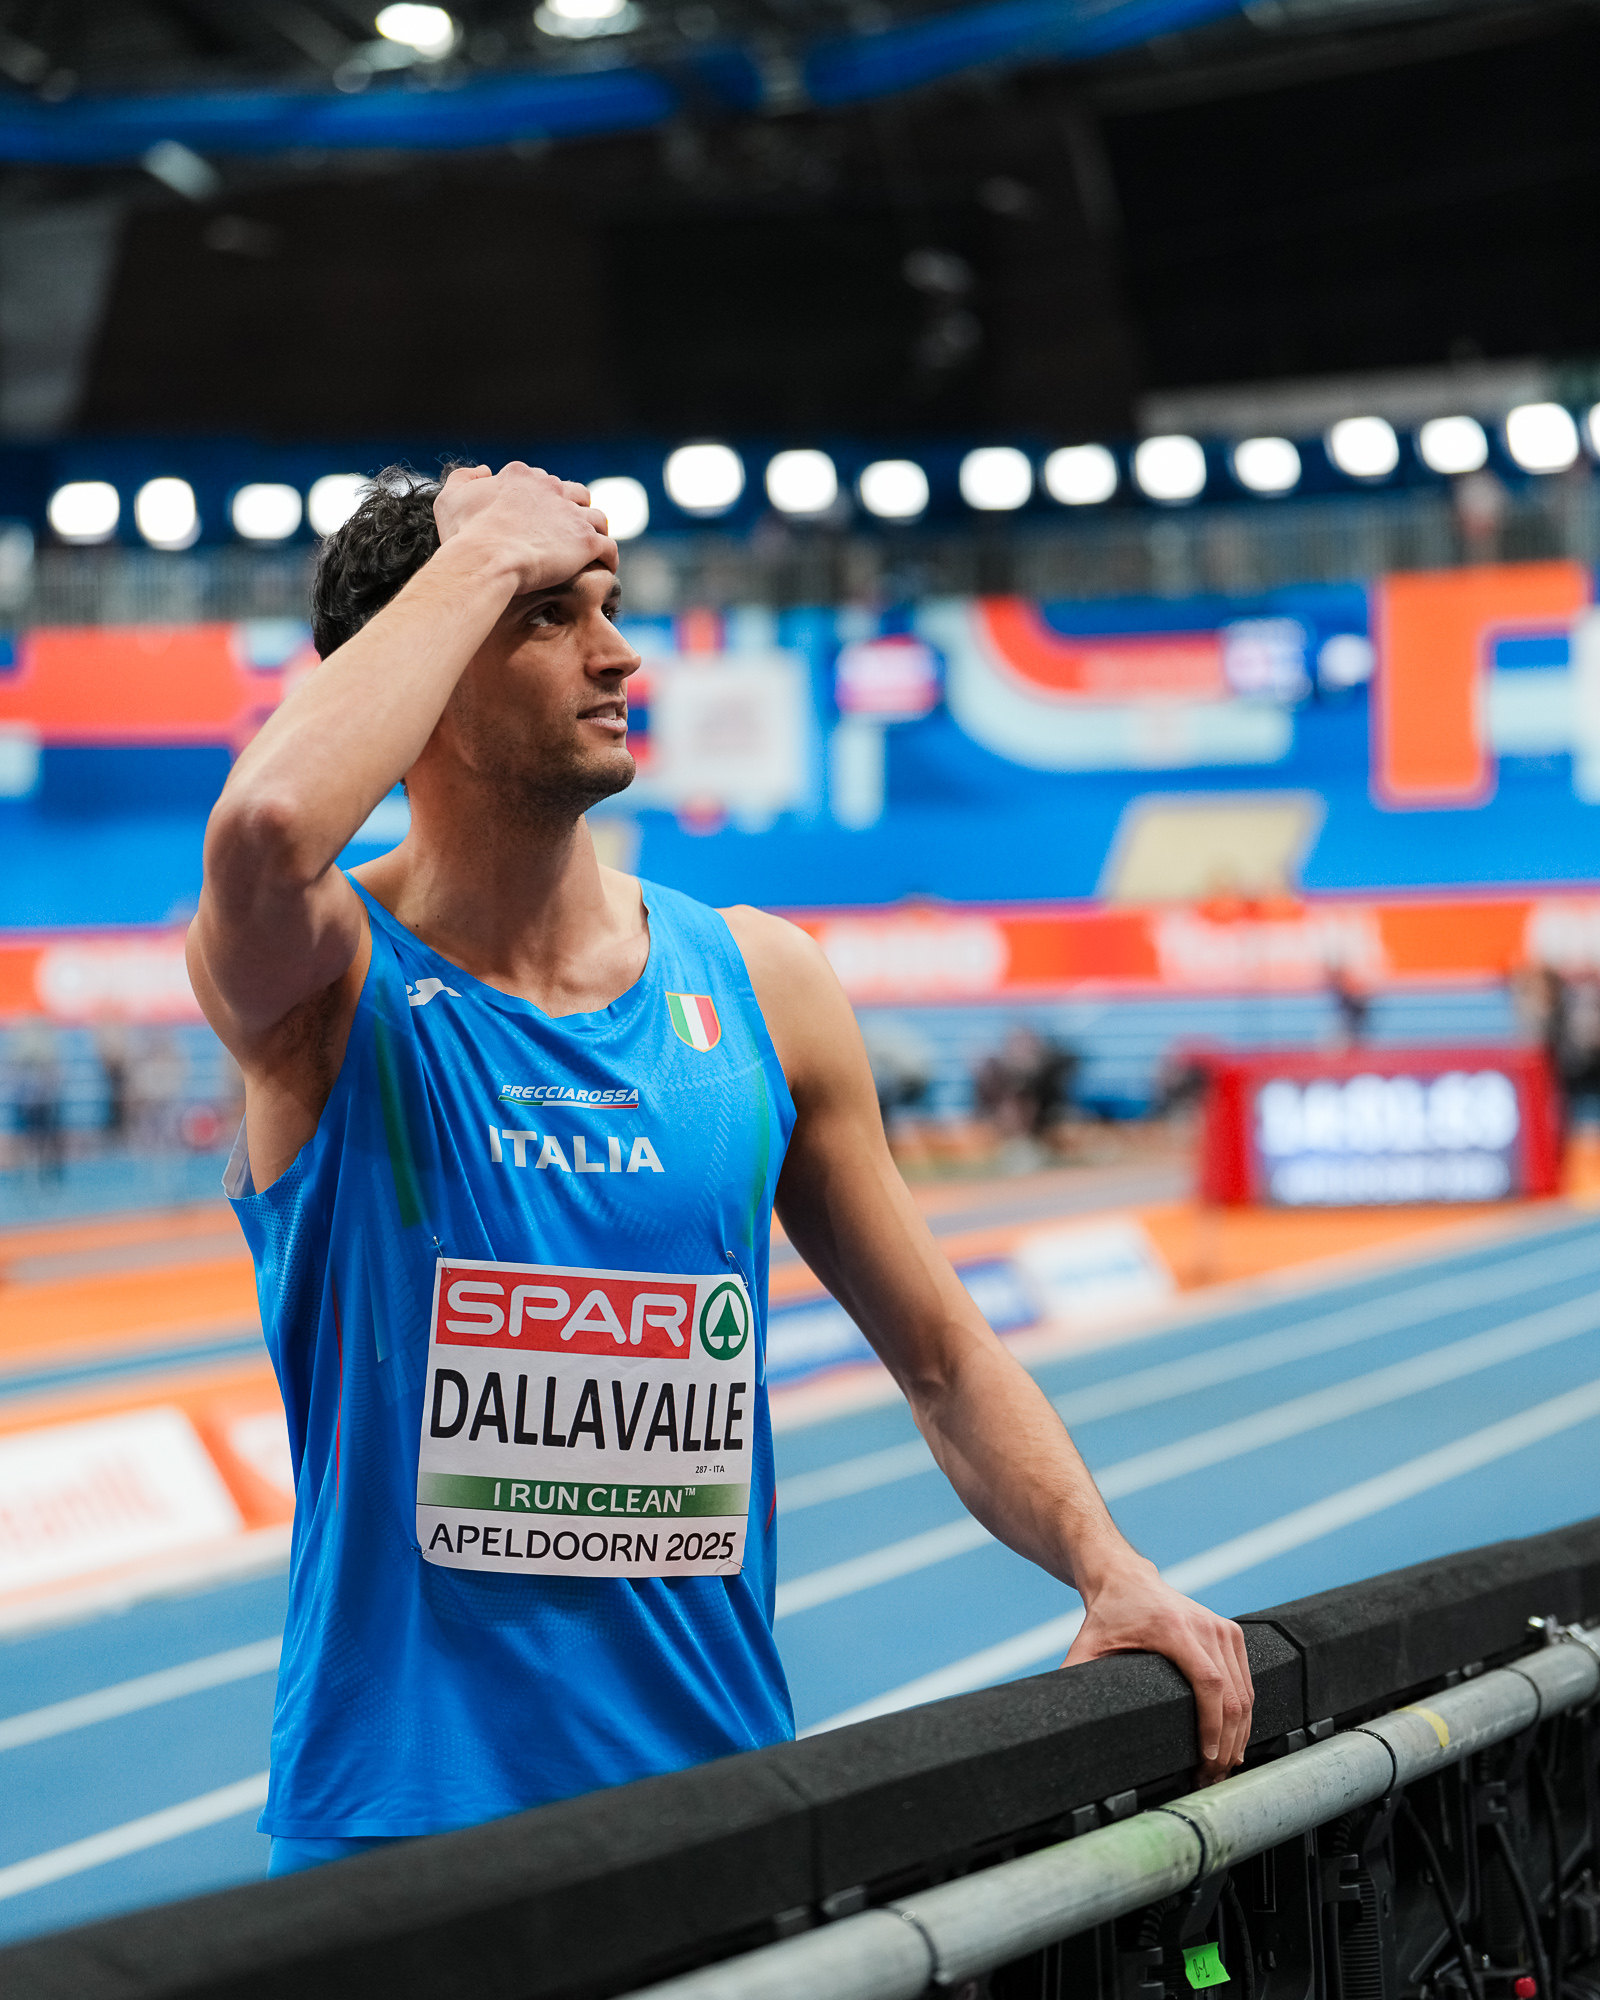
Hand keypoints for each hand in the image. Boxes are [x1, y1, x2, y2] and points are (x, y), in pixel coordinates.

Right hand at [433, 461, 616, 595]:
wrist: (486, 560)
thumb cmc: (466, 535)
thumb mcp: (451, 498)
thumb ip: (465, 478)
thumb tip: (483, 470)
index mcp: (522, 476)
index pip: (543, 481)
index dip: (544, 500)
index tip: (540, 519)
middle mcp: (551, 488)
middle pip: (575, 494)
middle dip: (574, 511)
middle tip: (570, 534)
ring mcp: (571, 514)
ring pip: (597, 518)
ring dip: (596, 532)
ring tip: (592, 551)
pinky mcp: (585, 540)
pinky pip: (609, 546)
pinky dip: (609, 556)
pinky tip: (603, 566)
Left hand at [1063, 1555, 1253, 1783]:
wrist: (1126, 1577)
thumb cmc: (1108, 1613)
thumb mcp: (1088, 1645)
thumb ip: (1074, 1676)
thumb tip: (1054, 1714)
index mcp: (1174, 1629)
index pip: (1209, 1683)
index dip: (1213, 1725)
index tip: (1207, 1758)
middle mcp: (1205, 1627)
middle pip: (1233, 1695)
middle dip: (1227, 1742)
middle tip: (1211, 1777)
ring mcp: (1222, 1628)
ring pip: (1245, 1692)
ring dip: (1239, 1733)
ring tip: (1223, 1766)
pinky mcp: (1231, 1633)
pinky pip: (1247, 1680)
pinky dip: (1245, 1713)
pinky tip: (1235, 1739)